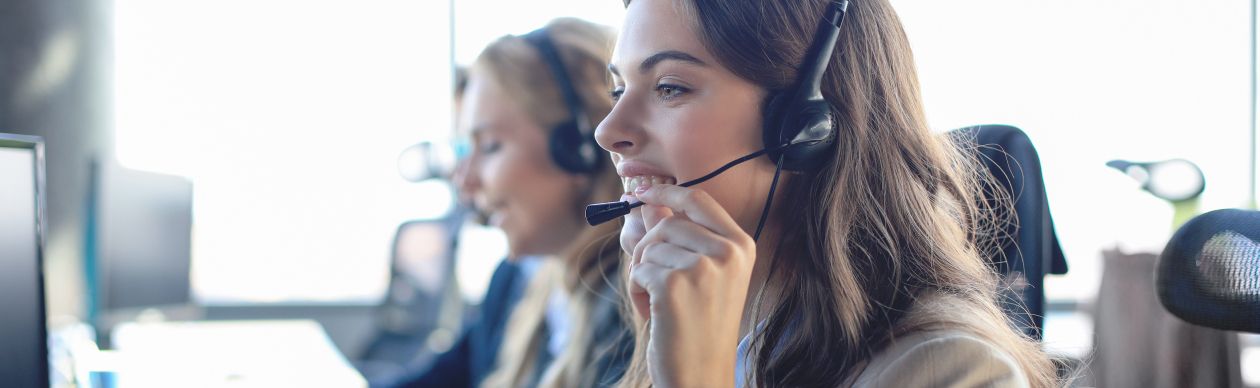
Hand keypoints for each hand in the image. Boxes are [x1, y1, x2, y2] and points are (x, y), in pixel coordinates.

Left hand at [624, 184, 755, 387]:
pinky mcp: (676, 284)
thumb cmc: (698, 326)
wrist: (701, 374)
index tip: (641, 192)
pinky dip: (637, 292)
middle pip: (667, 223)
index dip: (666, 192)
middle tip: (653, 282)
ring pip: (649, 248)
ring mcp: (704, 267)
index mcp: (740, 246)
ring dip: (642, 275)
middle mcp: (728, 252)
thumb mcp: (698, 276)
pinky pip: (639, 271)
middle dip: (648, 250)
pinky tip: (655, 314)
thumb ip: (676, 237)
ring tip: (660, 304)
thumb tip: (647, 203)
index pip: (698, 201)